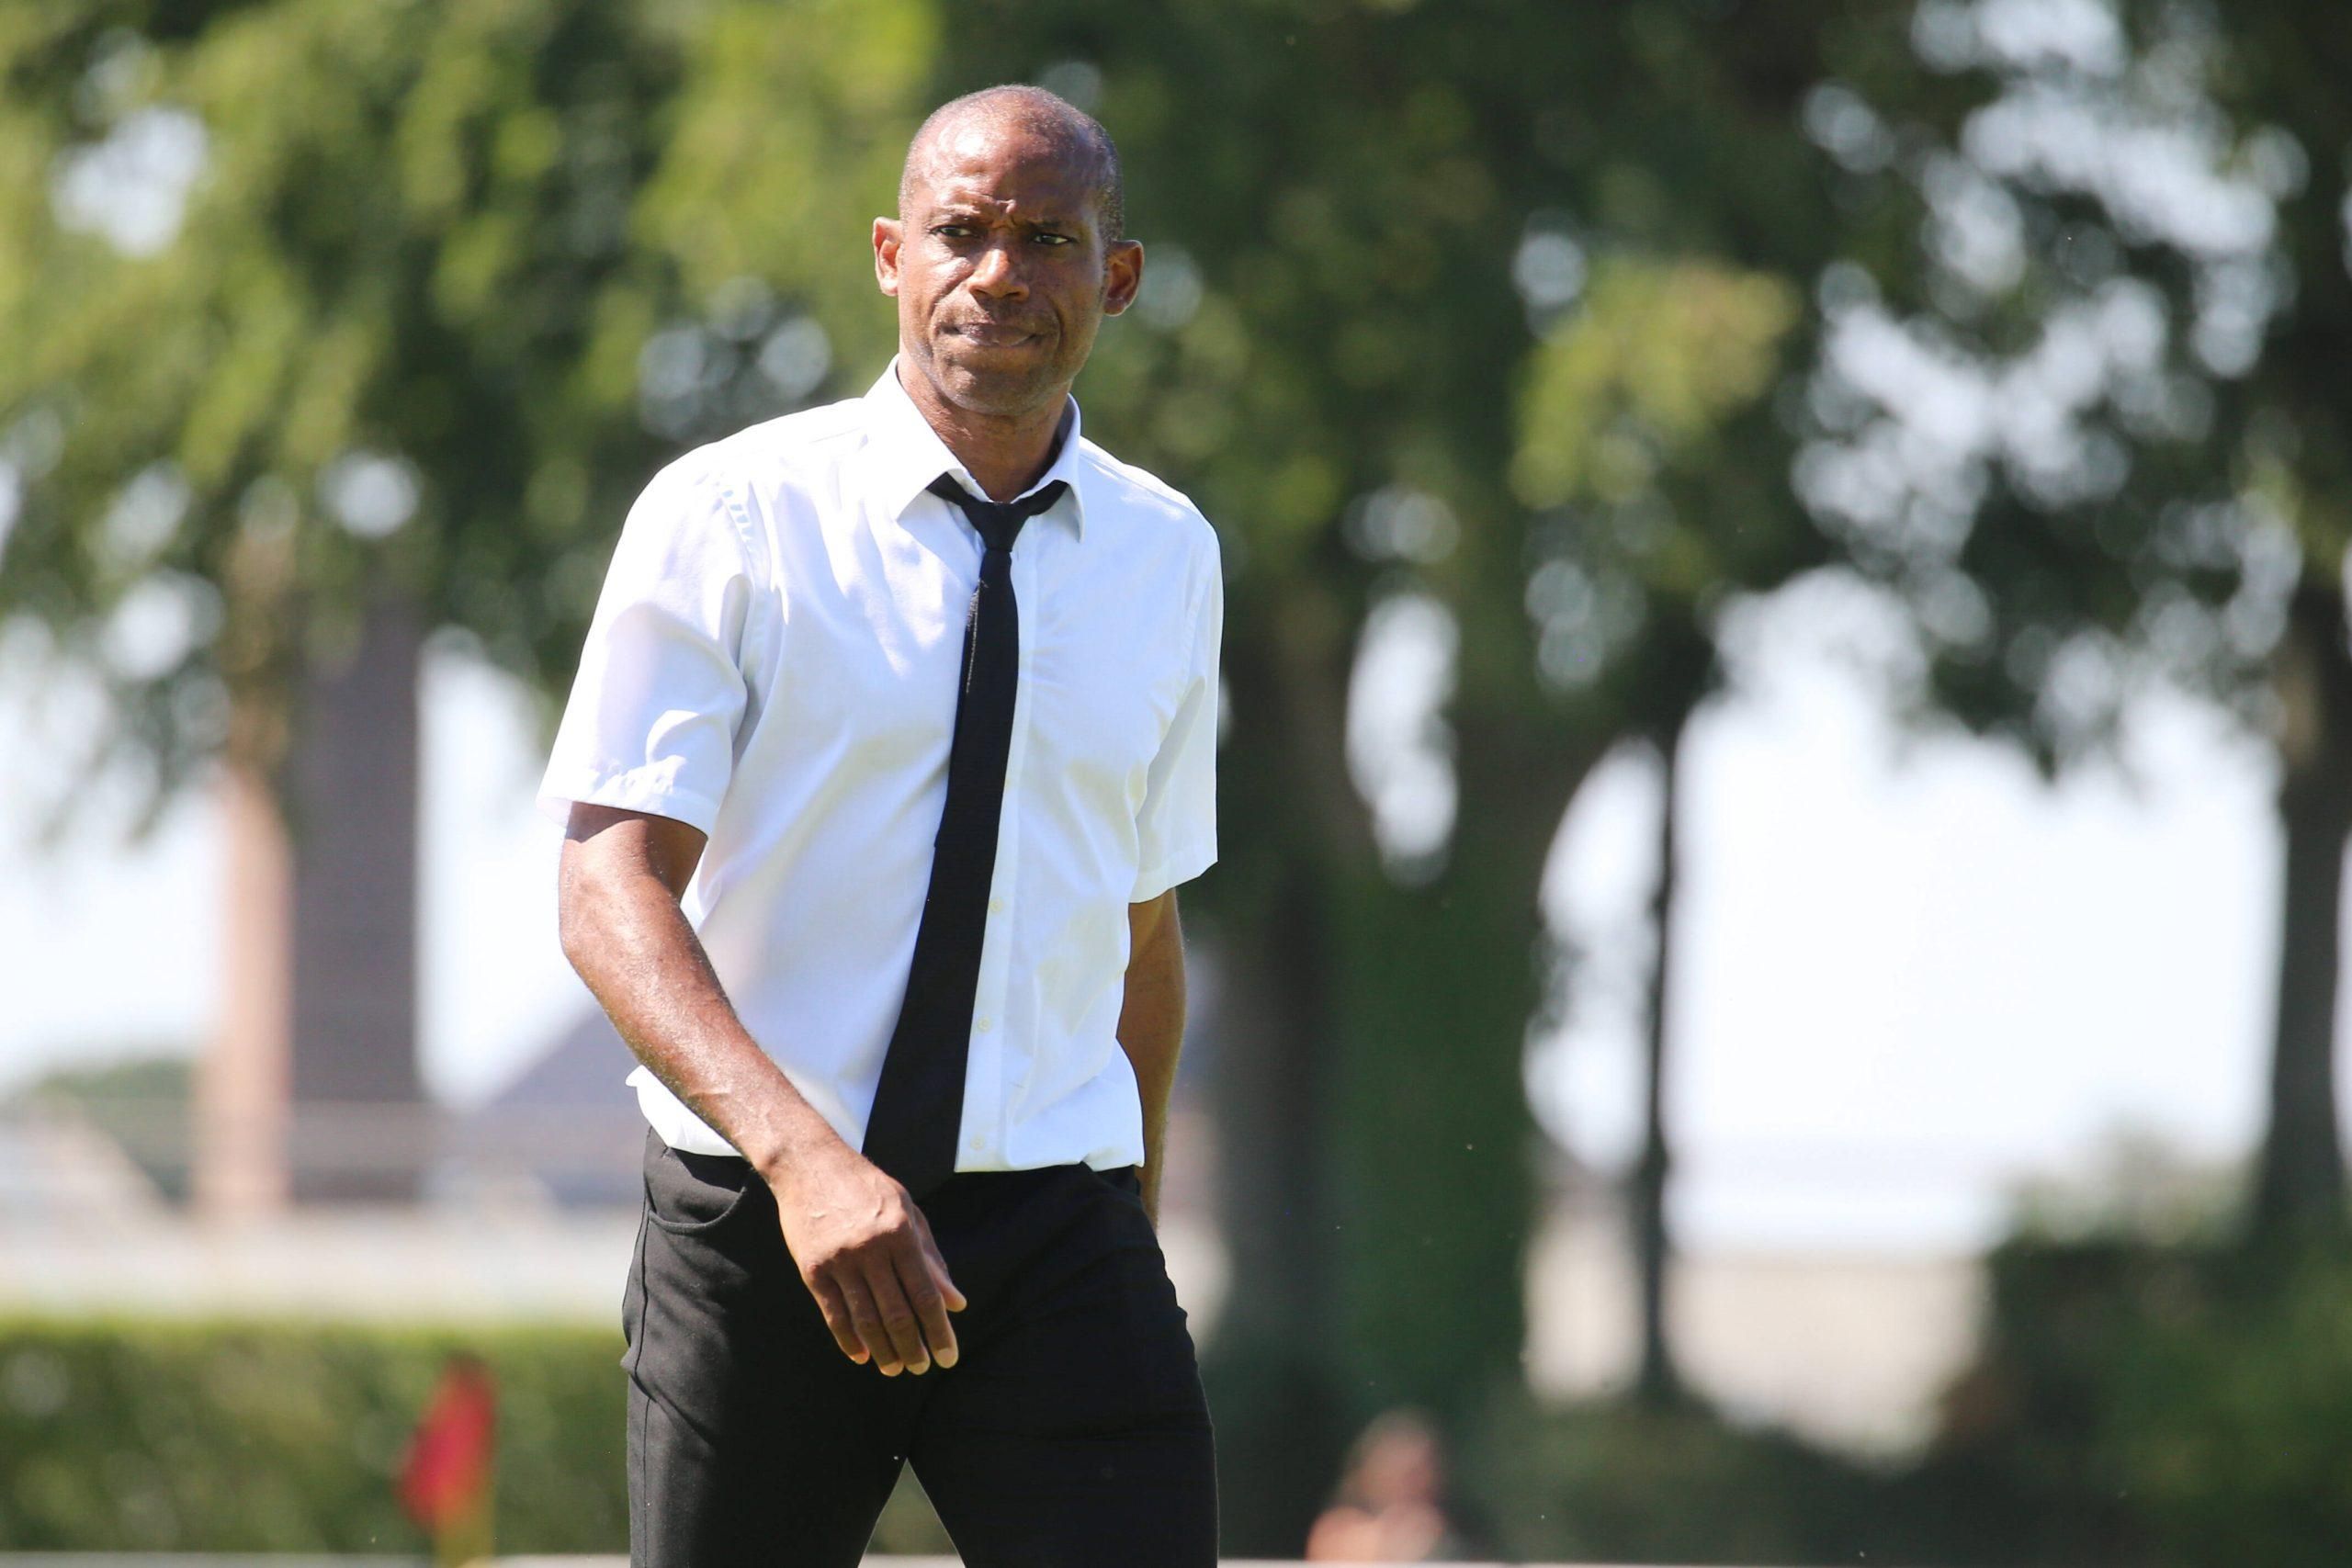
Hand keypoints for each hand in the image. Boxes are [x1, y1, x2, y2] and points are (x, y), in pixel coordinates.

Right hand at [768, 1143, 965, 1375]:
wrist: (810, 1165)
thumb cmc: (867, 1188)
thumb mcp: (908, 1212)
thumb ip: (932, 1259)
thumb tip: (955, 1303)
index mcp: (900, 1233)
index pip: (925, 1294)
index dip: (938, 1330)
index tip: (947, 1356)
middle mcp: (870, 1249)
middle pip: (896, 1313)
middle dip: (912, 1347)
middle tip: (921, 1368)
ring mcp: (839, 1261)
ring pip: (865, 1319)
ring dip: (883, 1351)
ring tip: (895, 1369)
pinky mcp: (813, 1270)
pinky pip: (834, 1314)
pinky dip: (849, 1340)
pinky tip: (862, 1356)